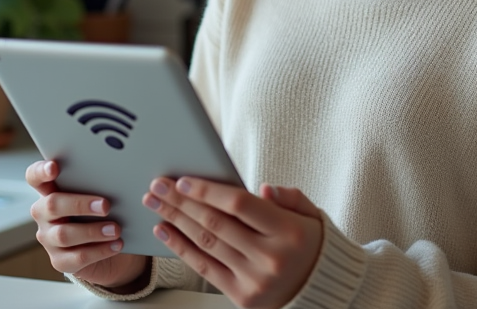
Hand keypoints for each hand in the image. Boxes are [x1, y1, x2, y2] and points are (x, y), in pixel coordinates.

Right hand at [25, 160, 149, 289]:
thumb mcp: (101, 195)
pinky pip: (77, 257)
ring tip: (116, 229)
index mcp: (51, 191)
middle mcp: (44, 214)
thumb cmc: (105, 213)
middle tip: (105, 205)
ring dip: (93, 231)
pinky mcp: (59, 261)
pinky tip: (116, 245)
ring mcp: (49, 238)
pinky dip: (99, 251)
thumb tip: (117, 177)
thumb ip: (99, 185)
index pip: (35, 177)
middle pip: (52, 205)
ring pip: (64, 234)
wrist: (112, 247)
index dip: (41, 171)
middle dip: (79, 204)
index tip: (54, 167)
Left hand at [143, 177, 323, 308]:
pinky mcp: (241, 297)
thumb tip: (263, 189)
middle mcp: (270, 258)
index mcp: (289, 232)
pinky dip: (181, 248)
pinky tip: (165, 231)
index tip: (183, 180)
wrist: (321, 289)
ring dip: (175, 221)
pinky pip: (204, 268)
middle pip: (216, 223)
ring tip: (155, 204)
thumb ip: (289, 197)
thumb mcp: (310, 214)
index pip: (240, 205)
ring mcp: (254, 280)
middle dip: (181, 202)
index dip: (208, 191)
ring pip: (206, 244)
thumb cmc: (310, 244)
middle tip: (158, 186)